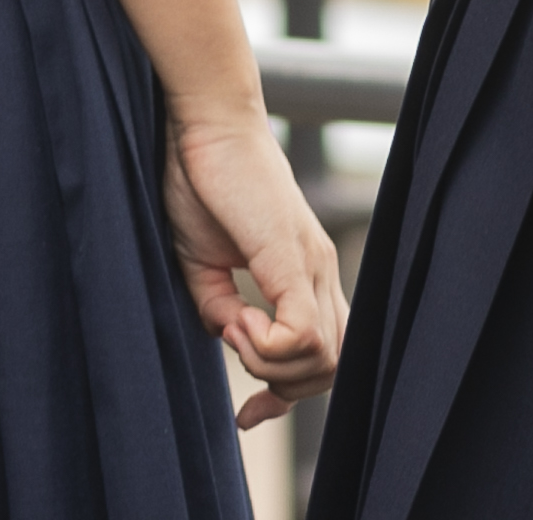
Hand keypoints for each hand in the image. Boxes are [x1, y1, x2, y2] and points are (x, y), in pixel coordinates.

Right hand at [161, 104, 345, 427]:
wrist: (202, 122)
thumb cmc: (199, 179)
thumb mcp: (202, 260)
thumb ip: (220, 304)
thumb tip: (231, 339)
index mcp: (303, 271)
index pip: (326, 354)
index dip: (289, 393)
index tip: (249, 411)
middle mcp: (320, 270)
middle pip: (333, 366)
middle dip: (283, 385)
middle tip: (236, 351)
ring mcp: (312, 262)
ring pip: (326, 358)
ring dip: (271, 365)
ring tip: (232, 325)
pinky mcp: (293, 256)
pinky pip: (304, 333)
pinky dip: (269, 346)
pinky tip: (237, 319)